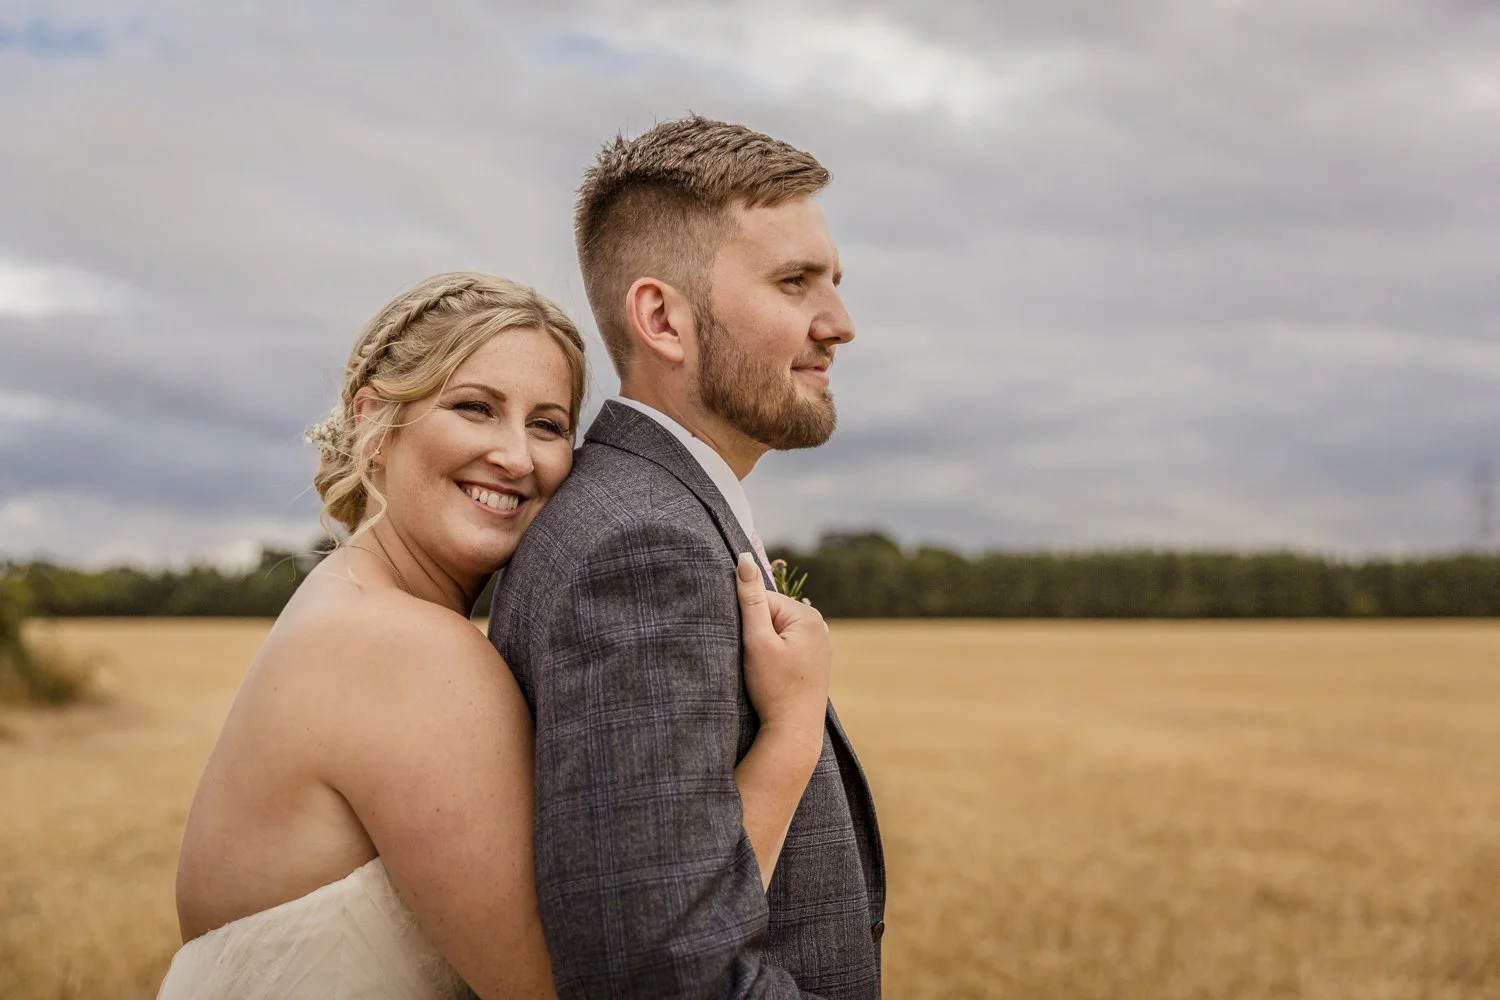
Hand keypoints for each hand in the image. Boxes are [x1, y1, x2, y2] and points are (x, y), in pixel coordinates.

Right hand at [734, 553, 829, 732]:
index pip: (762, 601)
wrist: (793, 732)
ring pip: (776, 632)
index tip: (747, 649)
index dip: (746, 624)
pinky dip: (774, 657)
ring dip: (763, 647)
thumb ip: (749, 598)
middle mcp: (819, 625)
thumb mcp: (756, 640)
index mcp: (807, 615)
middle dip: (756, 635)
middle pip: (770, 615)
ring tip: (766, 672)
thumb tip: (743, 558)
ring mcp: (820, 644)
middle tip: (757, 664)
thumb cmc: (773, 687)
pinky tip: (775, 677)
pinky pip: (786, 647)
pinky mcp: (815, 660)